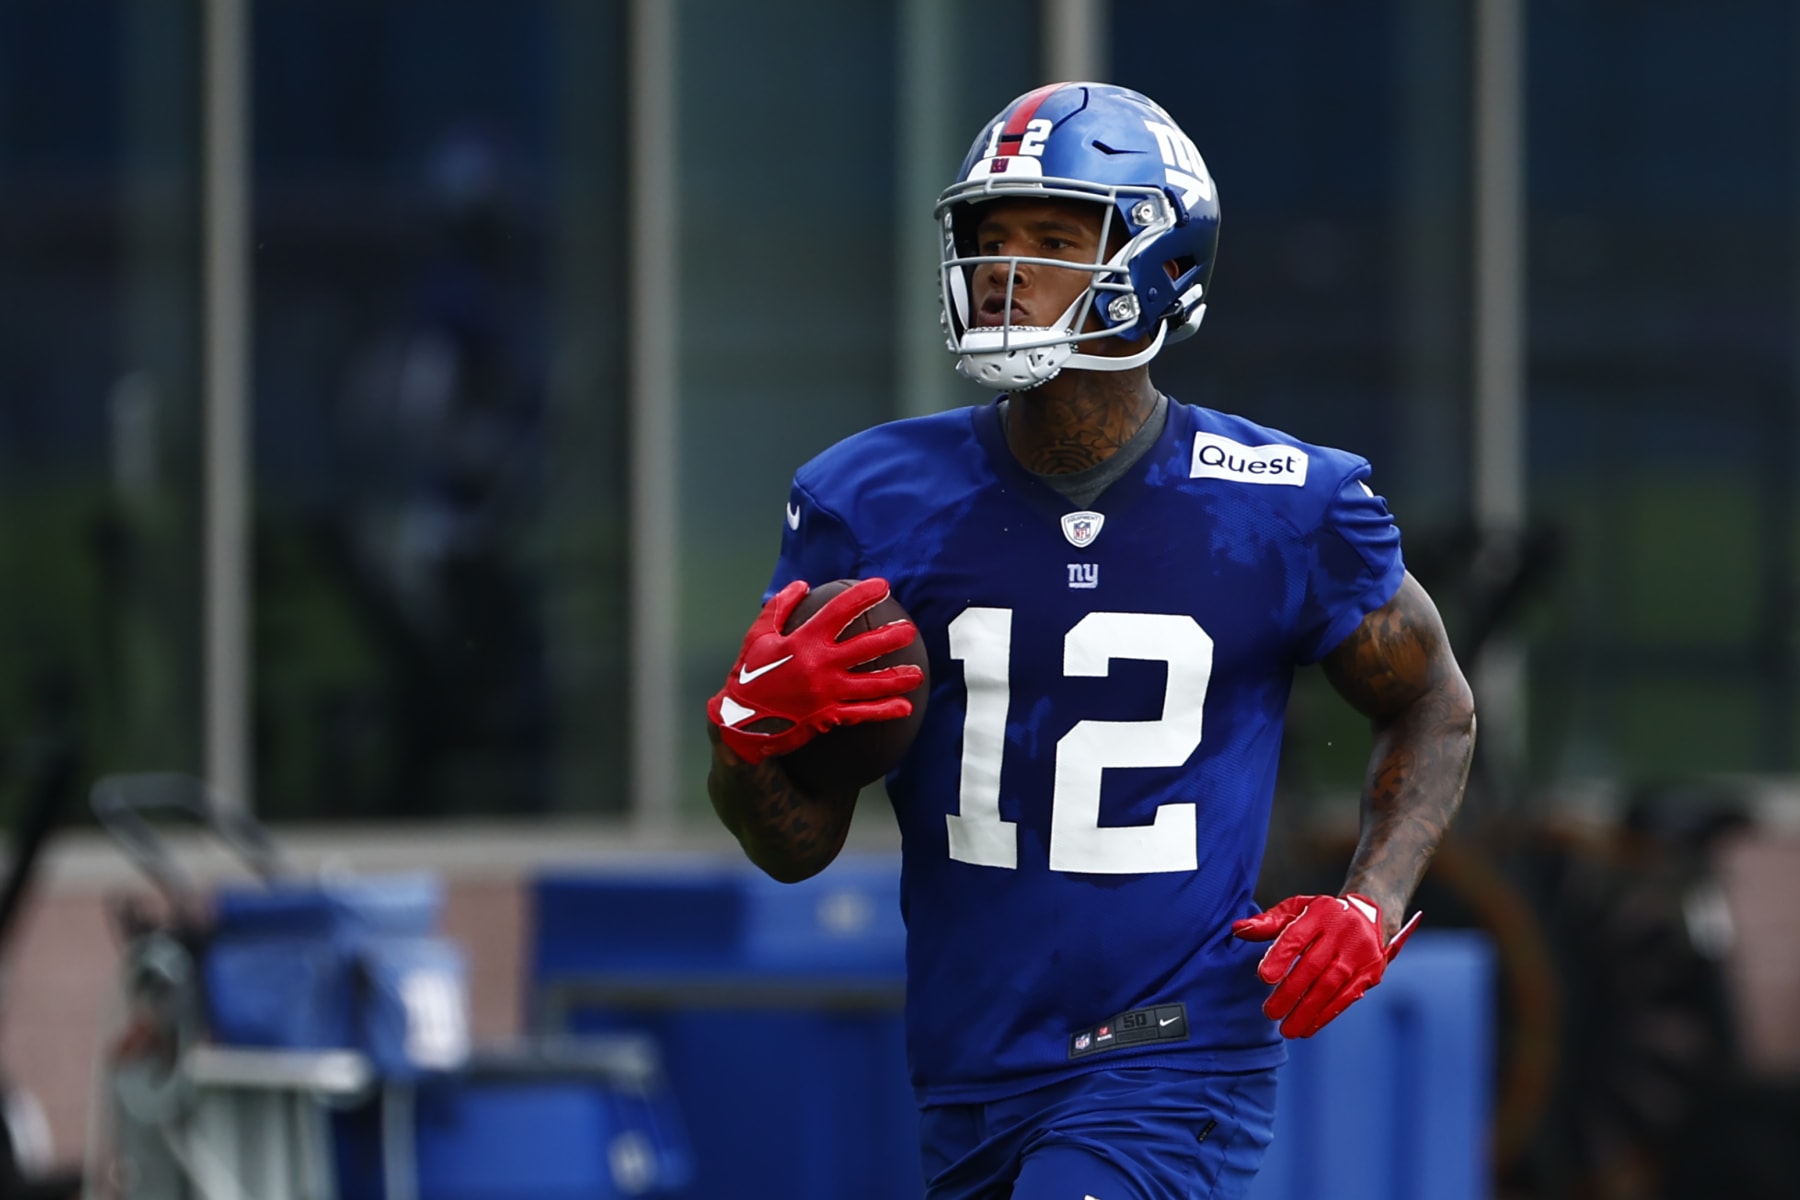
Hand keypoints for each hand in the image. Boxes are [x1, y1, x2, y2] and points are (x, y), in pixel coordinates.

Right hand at [707, 578, 923, 764]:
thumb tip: (802, 585)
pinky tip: (904, 707)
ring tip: (917, 674)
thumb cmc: (748, 675)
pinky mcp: (828, 716)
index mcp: (803, 640)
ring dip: (897, 678)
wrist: (739, 721)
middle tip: (910, 631)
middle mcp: (820, 665)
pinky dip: (885, 711)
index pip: (840, 611)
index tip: (883, 586)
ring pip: (870, 684)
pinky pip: (862, 713)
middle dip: (891, 638)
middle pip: (865, 648)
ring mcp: (826, 692)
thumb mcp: (758, 635)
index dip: (863, 596)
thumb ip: (780, 607)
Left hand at [1231, 894, 1419, 1037]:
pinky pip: (1347, 998)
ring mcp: (1359, 955)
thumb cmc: (1323, 915)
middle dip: (1290, 992)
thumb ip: (1268, 922)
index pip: (1297, 936)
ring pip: (1330, 986)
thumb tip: (1238, 930)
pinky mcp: (1369, 974)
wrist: (1369, 916)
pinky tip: (1308, 1028)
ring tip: (1287, 1028)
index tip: (1264, 977)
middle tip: (1270, 1012)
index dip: (1280, 957)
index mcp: (1320, 914)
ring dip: (1308, 1011)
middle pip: (1313, 965)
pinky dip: (1326, 1015)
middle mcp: (1342, 933)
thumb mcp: (1296, 909)